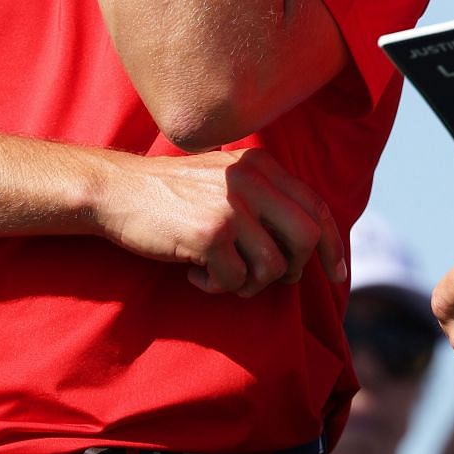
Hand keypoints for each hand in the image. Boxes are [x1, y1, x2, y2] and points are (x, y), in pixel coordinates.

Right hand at [93, 147, 345, 296]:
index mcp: (261, 166)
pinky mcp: (211, 233)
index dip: (331, 245)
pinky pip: (235, 281)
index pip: (315, 206)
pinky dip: (216, 286)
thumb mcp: (224, 180)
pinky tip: (194, 272)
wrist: (116, 191)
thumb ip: (263, 198)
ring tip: (218, 273)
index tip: (338, 274)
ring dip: (247, 283)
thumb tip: (306, 244)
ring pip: (272, 267)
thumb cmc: (171, 196)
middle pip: (306, 238)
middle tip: (263, 280)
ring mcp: (232, 206)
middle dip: (292, 269)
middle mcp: (252, 181)